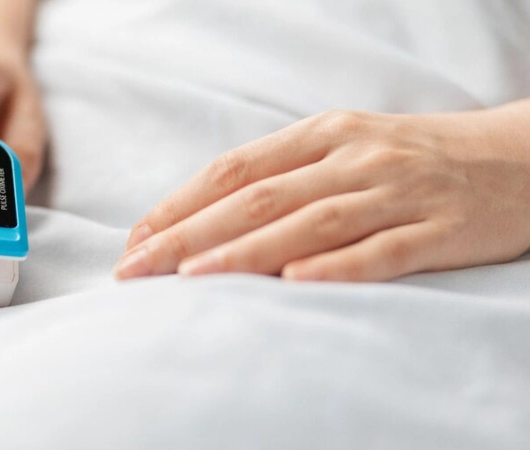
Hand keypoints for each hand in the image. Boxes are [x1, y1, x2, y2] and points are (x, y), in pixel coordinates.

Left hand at [114, 107, 529, 281]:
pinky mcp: (440, 229)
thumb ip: (287, 175)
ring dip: (244, 251)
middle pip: (257, 197)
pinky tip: (293, 282)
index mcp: (325, 134)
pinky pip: (382, 249)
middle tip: (137, 267)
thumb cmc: (415, 157)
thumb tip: (211, 215)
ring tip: (191, 278)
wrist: (520, 157)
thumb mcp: (347, 148)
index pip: (236, 169)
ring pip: (309, 222)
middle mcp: (354, 158)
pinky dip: (336, 266)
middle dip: (189, 234)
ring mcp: (397, 193)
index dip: (182, 204)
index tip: (137, 238)